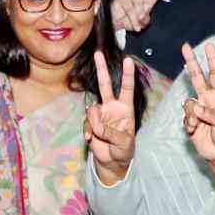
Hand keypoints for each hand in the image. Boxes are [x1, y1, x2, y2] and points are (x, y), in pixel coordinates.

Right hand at [85, 51, 135, 183]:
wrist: (112, 161)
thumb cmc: (124, 150)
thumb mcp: (124, 143)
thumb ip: (111, 133)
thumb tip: (96, 126)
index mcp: (125, 108)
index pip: (126, 88)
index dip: (127, 75)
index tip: (128, 60)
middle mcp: (111, 107)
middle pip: (105, 84)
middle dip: (101, 68)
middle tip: (98, 53)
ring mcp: (99, 114)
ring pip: (92, 110)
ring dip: (94, 123)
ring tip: (98, 135)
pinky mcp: (90, 123)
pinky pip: (86, 123)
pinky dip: (88, 131)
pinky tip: (91, 139)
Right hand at [111, 0, 186, 31]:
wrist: (115, 23)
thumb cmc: (130, 20)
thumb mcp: (141, 22)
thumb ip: (144, 19)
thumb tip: (143, 17)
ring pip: (139, 3)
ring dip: (137, 16)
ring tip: (137, 26)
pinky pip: (130, 9)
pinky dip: (132, 19)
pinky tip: (132, 24)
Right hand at [182, 43, 214, 162]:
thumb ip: (211, 114)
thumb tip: (196, 107)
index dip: (212, 60)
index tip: (209, 46)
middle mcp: (208, 99)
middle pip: (197, 77)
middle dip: (191, 62)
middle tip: (185, 46)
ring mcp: (198, 109)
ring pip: (188, 103)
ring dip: (192, 115)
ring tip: (198, 125)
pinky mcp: (190, 119)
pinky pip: (185, 117)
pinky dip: (189, 124)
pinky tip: (195, 131)